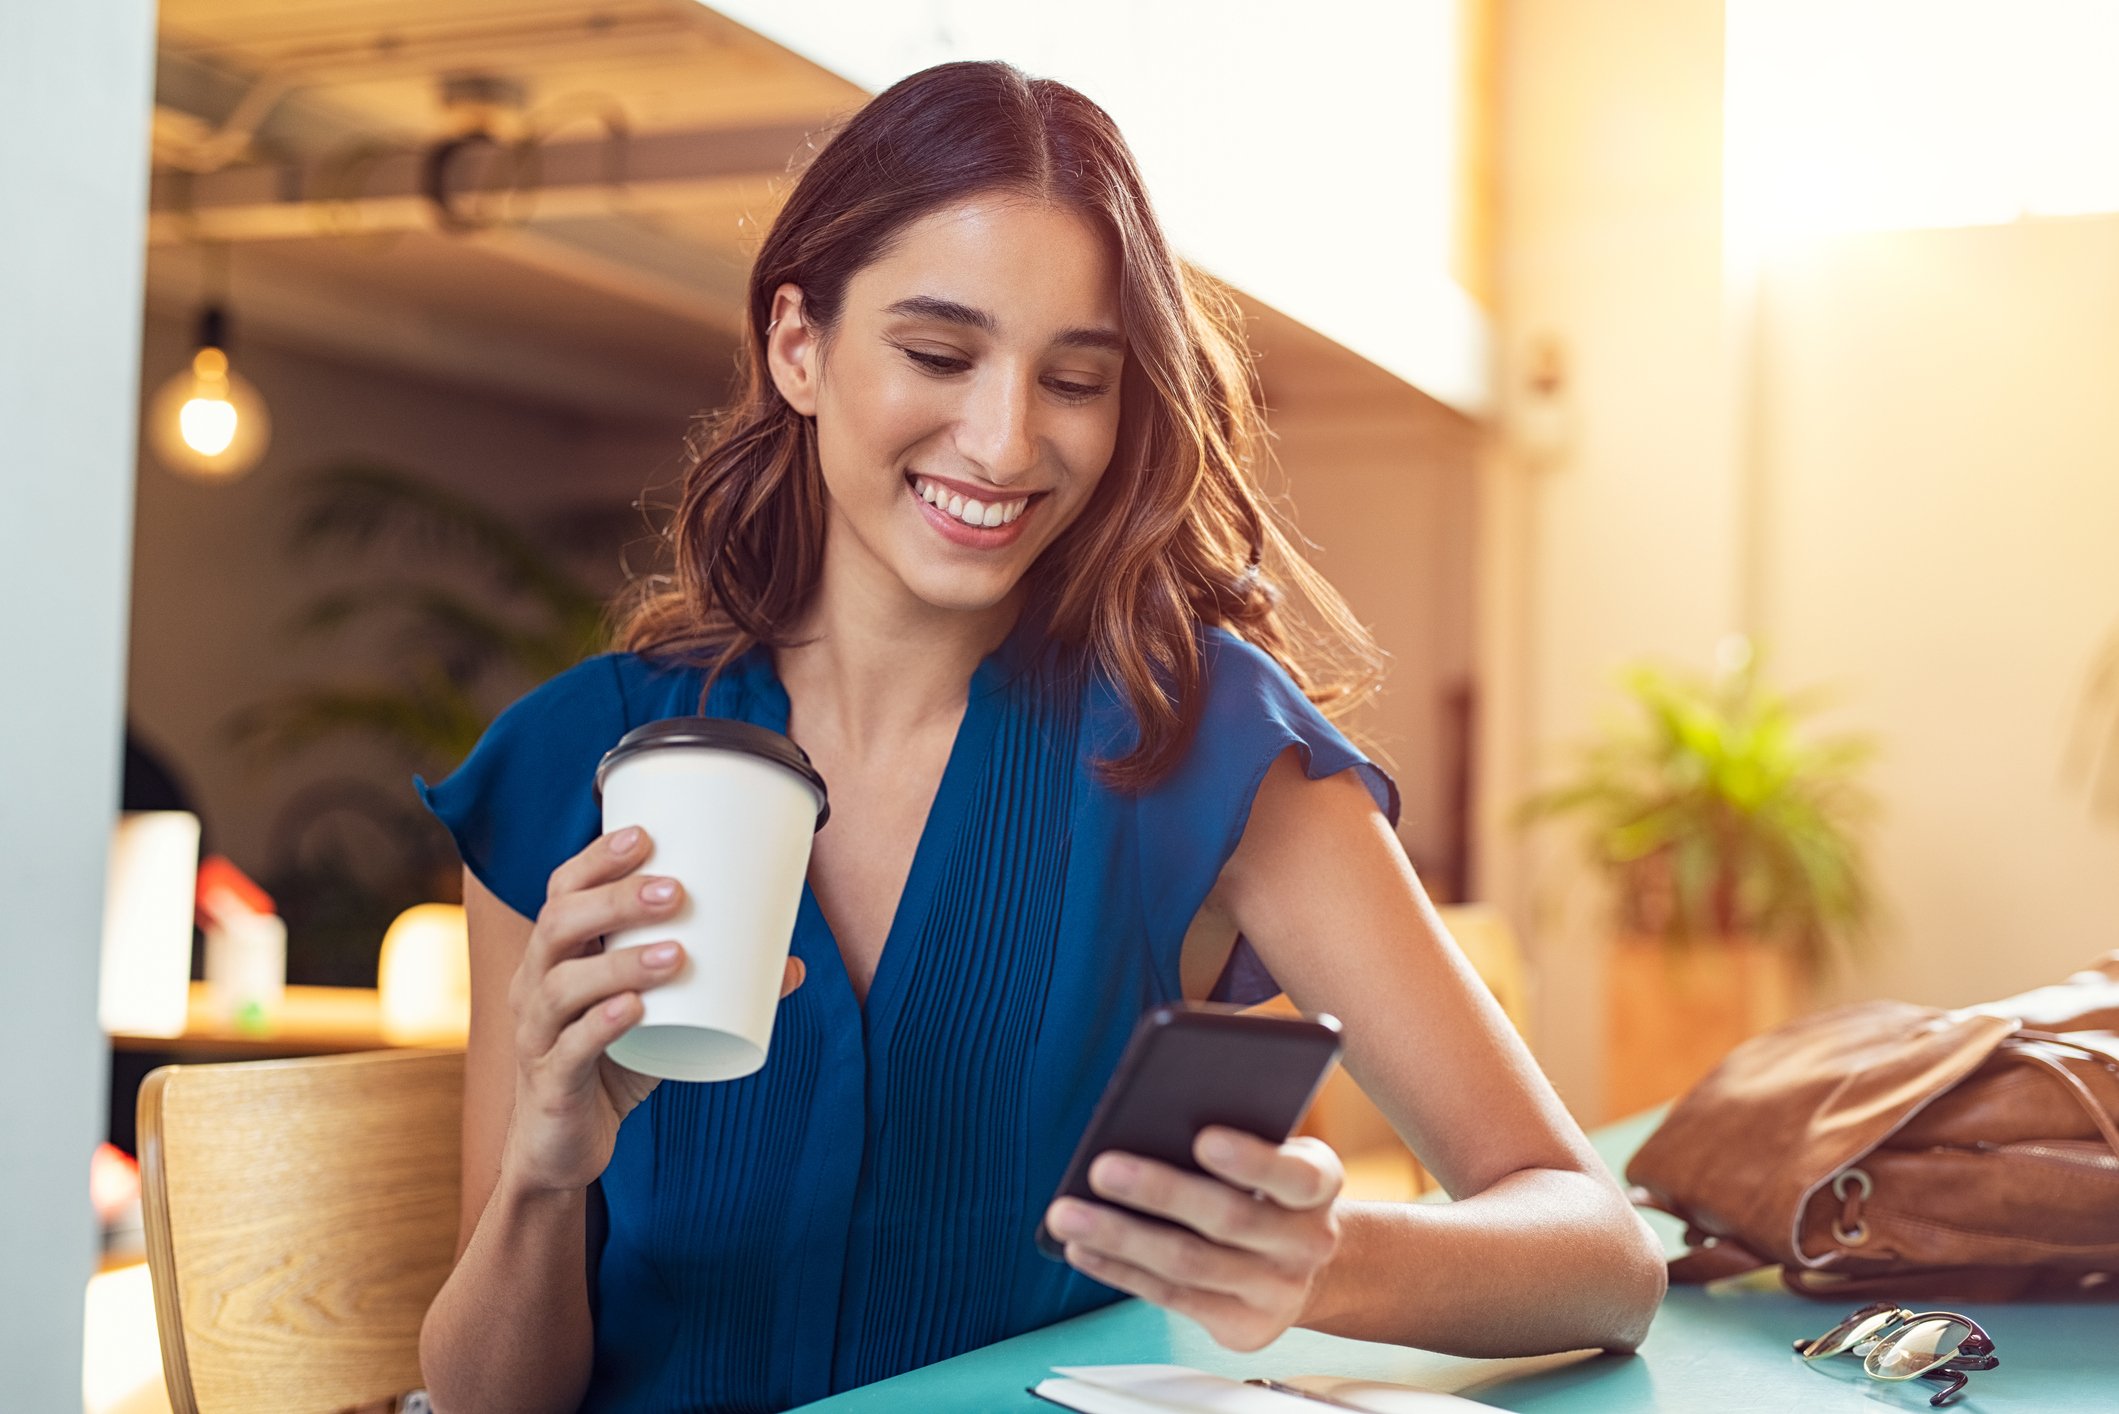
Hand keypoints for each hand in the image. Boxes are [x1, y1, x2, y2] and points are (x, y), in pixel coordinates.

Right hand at [501, 826, 805, 1195]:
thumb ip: (716, 988)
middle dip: (616, 901)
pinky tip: (634, 1010)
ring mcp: (537, 1035)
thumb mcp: (661, 1018)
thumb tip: (792, 965)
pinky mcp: (550, 1084)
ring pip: (563, 985)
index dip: (597, 860)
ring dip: (621, 962)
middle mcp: (534, 986)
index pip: (563, 891)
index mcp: (556, 956)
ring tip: (676, 953)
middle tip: (676, 891)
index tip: (645, 835)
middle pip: (559, 925)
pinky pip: (569, 1049)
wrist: (563, 1147)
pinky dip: (602, 1026)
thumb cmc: (612, 1063)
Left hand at [1044, 1127, 1344, 1351]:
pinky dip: (1121, 1270)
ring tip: (1066, 1213)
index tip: (1203, 1139)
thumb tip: (1147, 1116)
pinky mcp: (1244, 1327)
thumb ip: (1232, 1136)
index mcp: (1319, 1183)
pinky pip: (1172, 1298)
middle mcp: (1307, 1242)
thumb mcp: (1270, 1151)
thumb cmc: (1267, 1188)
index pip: (1294, 1174)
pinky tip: (1082, 1247)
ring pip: (1189, 1263)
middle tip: (1102, 1168)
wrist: (1303, 1264)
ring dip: (1121, 1237)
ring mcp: (1277, 1292)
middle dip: (1160, 1192)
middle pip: (1229, 1218)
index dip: (1251, 1160)